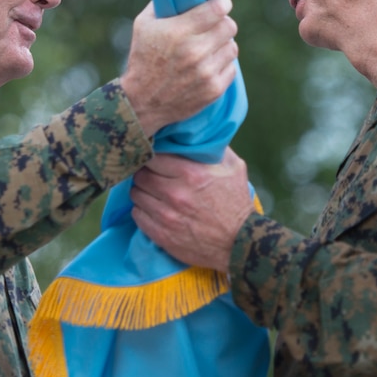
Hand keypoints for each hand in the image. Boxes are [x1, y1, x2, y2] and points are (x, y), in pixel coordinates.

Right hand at [121, 0, 237, 135]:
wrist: (142, 103)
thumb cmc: (143, 59)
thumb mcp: (143, 25)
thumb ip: (164, 4)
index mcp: (178, 32)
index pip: (217, 9)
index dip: (222, 3)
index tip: (220, 4)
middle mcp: (194, 52)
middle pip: (230, 26)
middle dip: (223, 23)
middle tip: (214, 26)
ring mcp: (206, 72)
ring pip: (232, 47)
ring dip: (223, 45)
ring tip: (210, 47)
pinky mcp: (213, 89)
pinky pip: (231, 67)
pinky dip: (222, 64)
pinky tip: (209, 64)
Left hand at [130, 148, 253, 270]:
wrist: (240, 244)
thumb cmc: (237, 204)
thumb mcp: (234, 168)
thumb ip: (215, 148)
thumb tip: (201, 131)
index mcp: (191, 174)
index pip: (153, 156)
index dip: (153, 156)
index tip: (155, 159)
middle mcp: (175, 193)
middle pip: (140, 175)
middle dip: (144, 173)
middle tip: (151, 175)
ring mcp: (166, 216)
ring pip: (136, 195)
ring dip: (142, 192)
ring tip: (151, 193)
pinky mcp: (161, 235)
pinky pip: (137, 215)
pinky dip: (141, 210)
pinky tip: (152, 209)